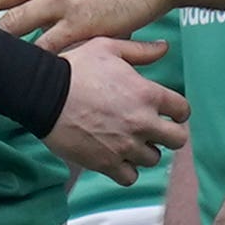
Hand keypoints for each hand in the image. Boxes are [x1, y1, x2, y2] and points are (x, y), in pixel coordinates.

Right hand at [44, 37, 186, 184]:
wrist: (42, 94)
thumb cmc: (75, 69)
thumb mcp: (108, 48)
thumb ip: (140, 50)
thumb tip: (164, 47)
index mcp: (148, 95)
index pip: (182, 111)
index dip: (176, 112)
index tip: (165, 113)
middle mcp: (142, 123)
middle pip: (177, 140)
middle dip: (167, 136)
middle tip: (152, 131)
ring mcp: (125, 146)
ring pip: (153, 159)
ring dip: (143, 152)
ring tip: (128, 144)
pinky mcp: (105, 163)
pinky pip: (130, 177)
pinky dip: (125, 170)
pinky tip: (116, 159)